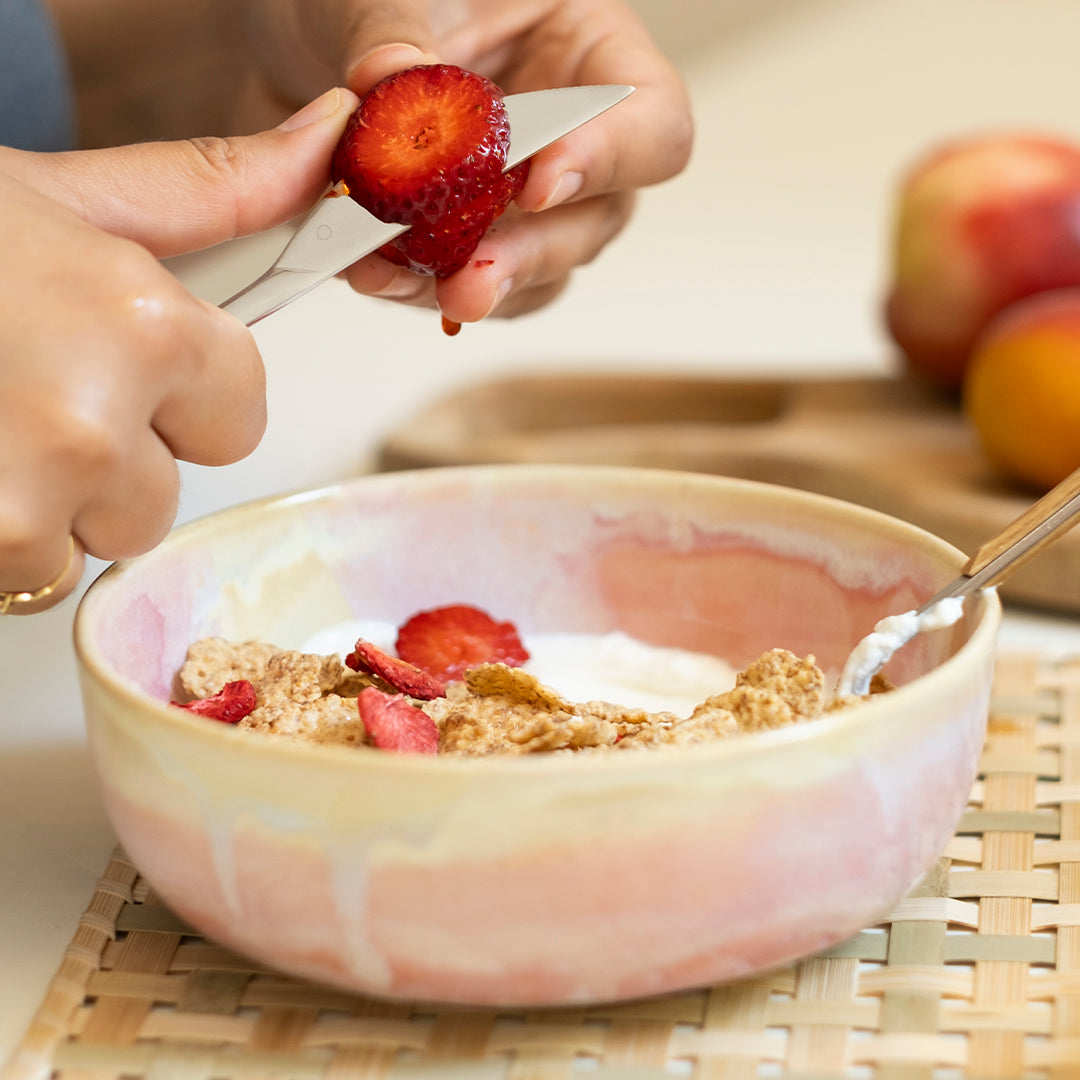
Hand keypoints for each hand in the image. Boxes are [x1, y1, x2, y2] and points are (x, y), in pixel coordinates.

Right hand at [0, 88, 356, 612]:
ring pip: (91, 546)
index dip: (185, 393)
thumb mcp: (64, 197)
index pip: (244, 415)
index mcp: (141, 327)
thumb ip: (212, 189)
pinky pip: (22, 581)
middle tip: (21, 386)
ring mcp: (16, 505)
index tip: (126, 359)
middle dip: (112, 457)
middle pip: (164, 495)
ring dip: (44, 502)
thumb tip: (327, 137)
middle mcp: (91, 424)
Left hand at [246, 0, 692, 324]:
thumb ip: (390, 28)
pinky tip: (377, 277)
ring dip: (476, 285)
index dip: (610, 158)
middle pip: (598, 217)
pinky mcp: (464, 243)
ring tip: (404, 282)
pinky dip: (423, 293)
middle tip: (473, 277)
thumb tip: (394, 80)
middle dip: (532, 252)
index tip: (536, 183)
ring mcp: (516, 200)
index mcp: (581, 47)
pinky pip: (471, 288)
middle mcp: (564, 133)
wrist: (283, 45)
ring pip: (539, 270)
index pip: (649, 119)